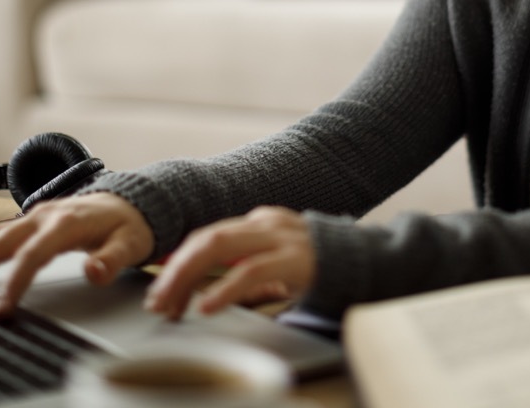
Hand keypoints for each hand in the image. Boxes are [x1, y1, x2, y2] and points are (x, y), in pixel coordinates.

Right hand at [0, 192, 154, 317]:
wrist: (129, 202)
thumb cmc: (129, 226)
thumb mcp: (131, 243)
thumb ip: (114, 259)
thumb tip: (94, 271)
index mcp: (66, 222)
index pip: (33, 254)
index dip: (14, 282)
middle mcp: (42, 216)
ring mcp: (30, 217)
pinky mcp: (24, 224)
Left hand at [144, 206, 314, 320]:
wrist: (371, 262)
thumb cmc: (324, 268)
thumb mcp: (279, 267)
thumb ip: (248, 272)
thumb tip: (207, 291)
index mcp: (260, 224)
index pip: (208, 237)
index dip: (179, 262)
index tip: (161, 290)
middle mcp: (266, 224)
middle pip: (206, 238)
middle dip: (175, 270)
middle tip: (157, 301)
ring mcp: (281, 237)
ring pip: (219, 246)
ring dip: (188, 277)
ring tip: (171, 304)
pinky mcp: (296, 258)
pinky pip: (252, 271)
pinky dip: (224, 289)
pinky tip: (208, 306)